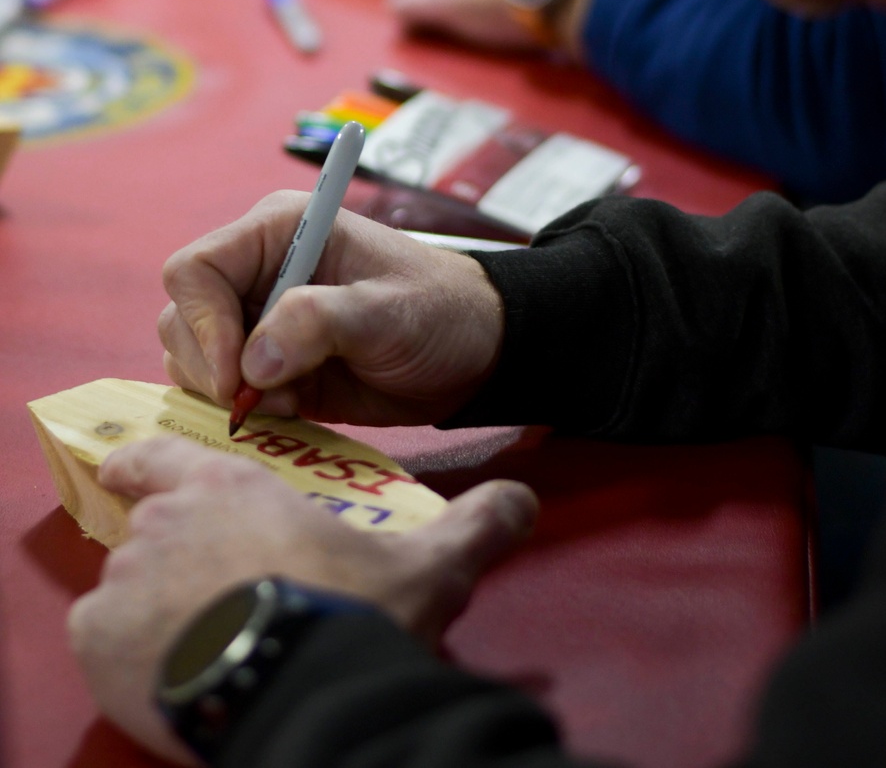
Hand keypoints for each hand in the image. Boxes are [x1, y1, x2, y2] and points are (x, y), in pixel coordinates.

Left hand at [68, 437, 536, 760]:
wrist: (299, 694)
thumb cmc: (350, 616)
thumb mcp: (426, 567)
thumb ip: (474, 525)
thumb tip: (524, 500)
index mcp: (228, 487)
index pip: (159, 454)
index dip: (147, 465)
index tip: (141, 477)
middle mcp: (166, 520)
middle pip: (149, 527)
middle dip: (175, 556)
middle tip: (218, 594)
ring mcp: (126, 580)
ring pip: (126, 585)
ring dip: (153, 607)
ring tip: (204, 642)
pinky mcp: (98, 641)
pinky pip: (101, 638)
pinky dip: (126, 653)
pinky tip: (175, 671)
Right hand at [159, 199, 504, 422]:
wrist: (473, 354)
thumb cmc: (437, 312)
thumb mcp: (385, 312)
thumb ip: (318, 322)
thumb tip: (252, 364)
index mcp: (278, 232)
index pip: (195, 270)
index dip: (204, 324)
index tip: (238, 374)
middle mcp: (256, 271)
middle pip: (182, 317)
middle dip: (213, 366)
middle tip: (269, 398)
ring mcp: (257, 319)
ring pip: (190, 358)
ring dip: (228, 392)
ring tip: (291, 401)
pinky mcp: (267, 366)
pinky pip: (218, 390)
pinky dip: (240, 411)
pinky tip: (291, 412)